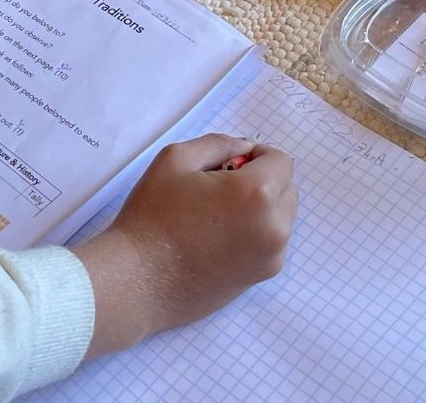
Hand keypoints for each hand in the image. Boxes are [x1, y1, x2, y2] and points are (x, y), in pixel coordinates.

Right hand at [73, 134, 298, 358]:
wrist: (137, 281)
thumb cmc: (151, 217)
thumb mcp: (175, 159)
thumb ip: (218, 143)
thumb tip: (245, 148)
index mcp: (256, 194)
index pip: (282, 162)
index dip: (258, 154)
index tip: (231, 161)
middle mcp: (273, 227)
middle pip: (287, 189)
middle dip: (263, 180)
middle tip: (221, 186)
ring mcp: (271, 257)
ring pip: (281, 218)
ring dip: (261, 208)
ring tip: (217, 215)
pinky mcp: (260, 278)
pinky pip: (270, 244)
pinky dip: (255, 233)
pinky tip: (217, 238)